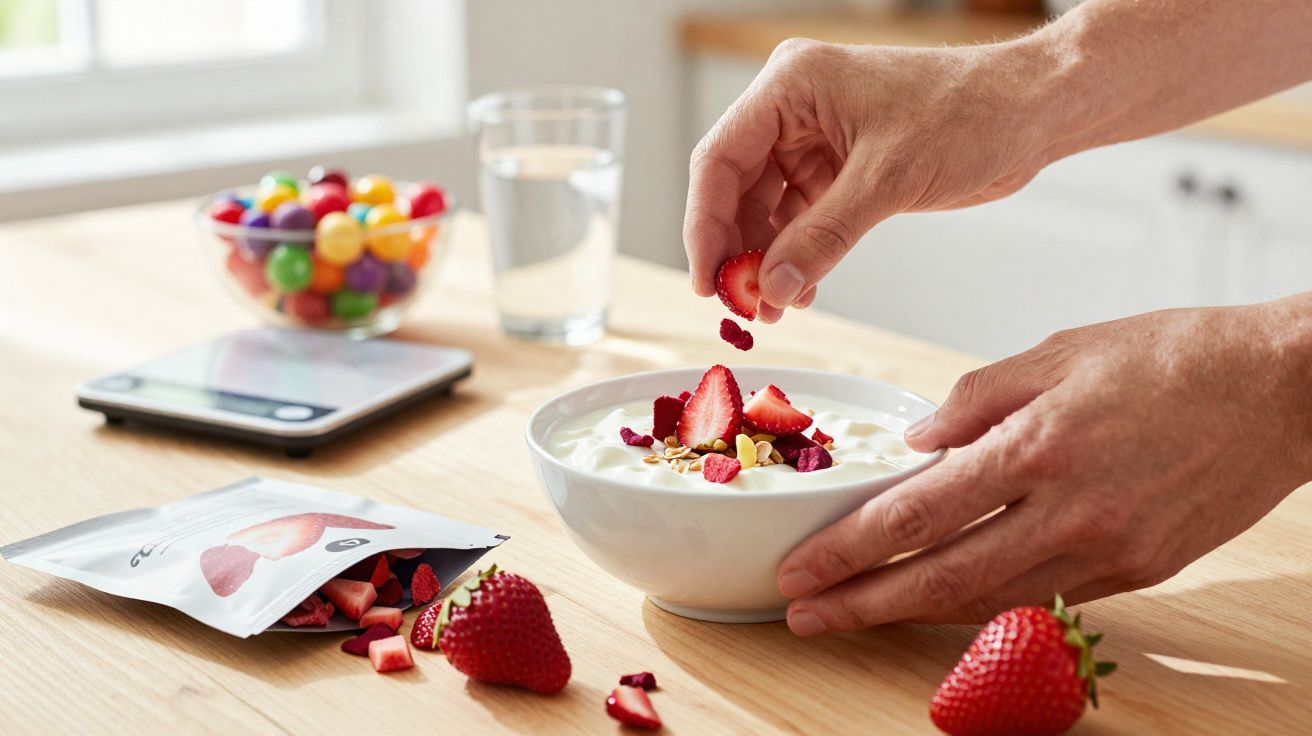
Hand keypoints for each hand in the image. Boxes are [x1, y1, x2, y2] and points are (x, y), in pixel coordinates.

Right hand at [683, 38, 1057, 321]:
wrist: (1031, 110)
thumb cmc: (970, 112)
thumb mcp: (888, 178)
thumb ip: (823, 237)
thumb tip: (770, 289)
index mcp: (791, 85)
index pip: (719, 159)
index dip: (705, 226)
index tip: (708, 282)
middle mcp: (794, 109)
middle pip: (735, 188)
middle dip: (737, 251)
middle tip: (742, 307)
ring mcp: (816, 139)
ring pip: (766, 209)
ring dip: (767, 261)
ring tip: (774, 309)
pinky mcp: (841, 167)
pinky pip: (800, 218)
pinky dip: (798, 256)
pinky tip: (800, 290)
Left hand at [776, 298, 1311, 634]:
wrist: (1282, 389)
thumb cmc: (1172, 356)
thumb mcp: (1059, 352)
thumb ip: (976, 399)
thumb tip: (918, 443)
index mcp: (1041, 446)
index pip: (919, 514)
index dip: (849, 548)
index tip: (800, 568)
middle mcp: (1071, 512)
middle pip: (942, 578)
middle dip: (862, 604)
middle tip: (803, 615)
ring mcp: (1108, 551)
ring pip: (989, 600)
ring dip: (913, 614)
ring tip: (856, 615)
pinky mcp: (1138, 572)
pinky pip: (1042, 598)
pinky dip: (983, 603)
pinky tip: (941, 601)